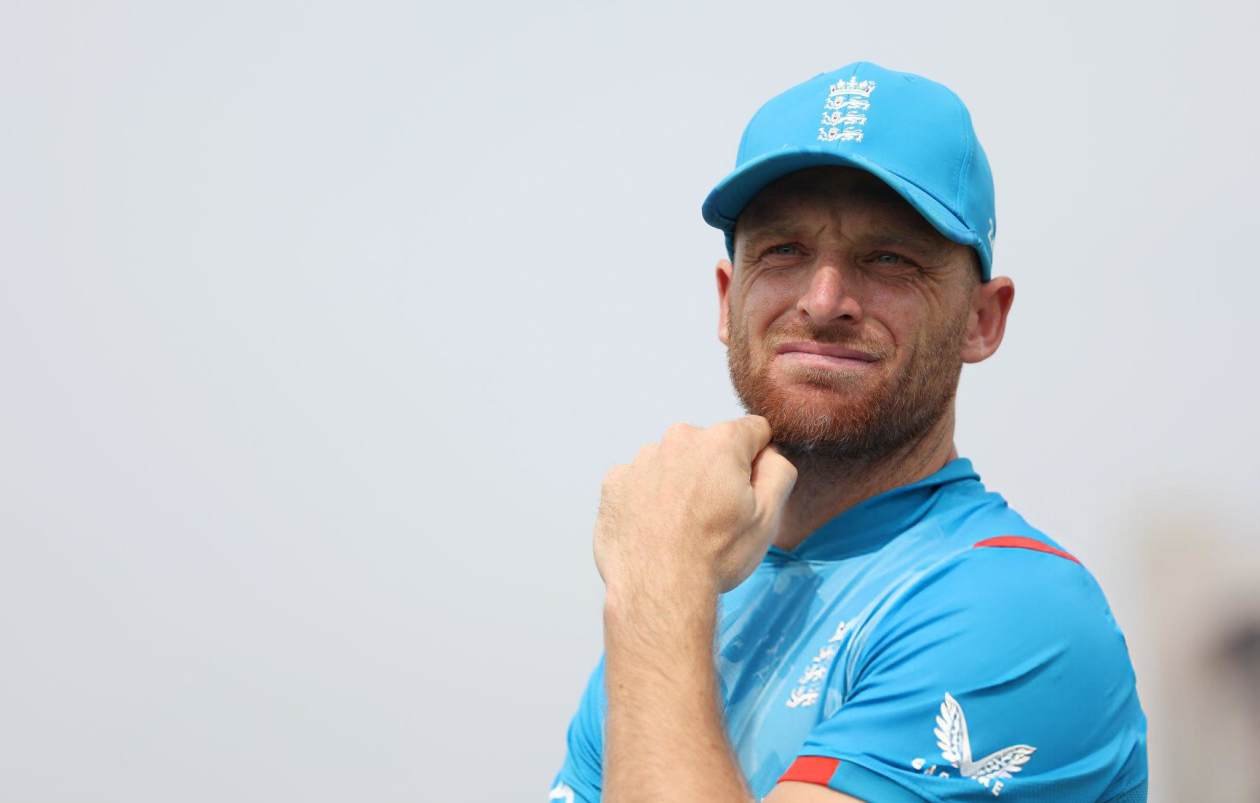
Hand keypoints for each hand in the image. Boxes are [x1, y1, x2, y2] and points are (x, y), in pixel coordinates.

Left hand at [593, 415, 797, 598]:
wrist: (657, 588)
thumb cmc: (715, 555)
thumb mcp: (769, 516)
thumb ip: (779, 470)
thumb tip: (769, 454)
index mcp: (721, 442)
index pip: (754, 431)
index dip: (757, 462)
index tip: (747, 493)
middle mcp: (678, 439)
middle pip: (709, 446)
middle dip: (715, 472)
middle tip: (714, 517)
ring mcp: (642, 459)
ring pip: (673, 463)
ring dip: (680, 484)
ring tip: (680, 527)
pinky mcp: (615, 482)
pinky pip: (640, 481)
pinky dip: (647, 498)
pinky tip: (654, 527)